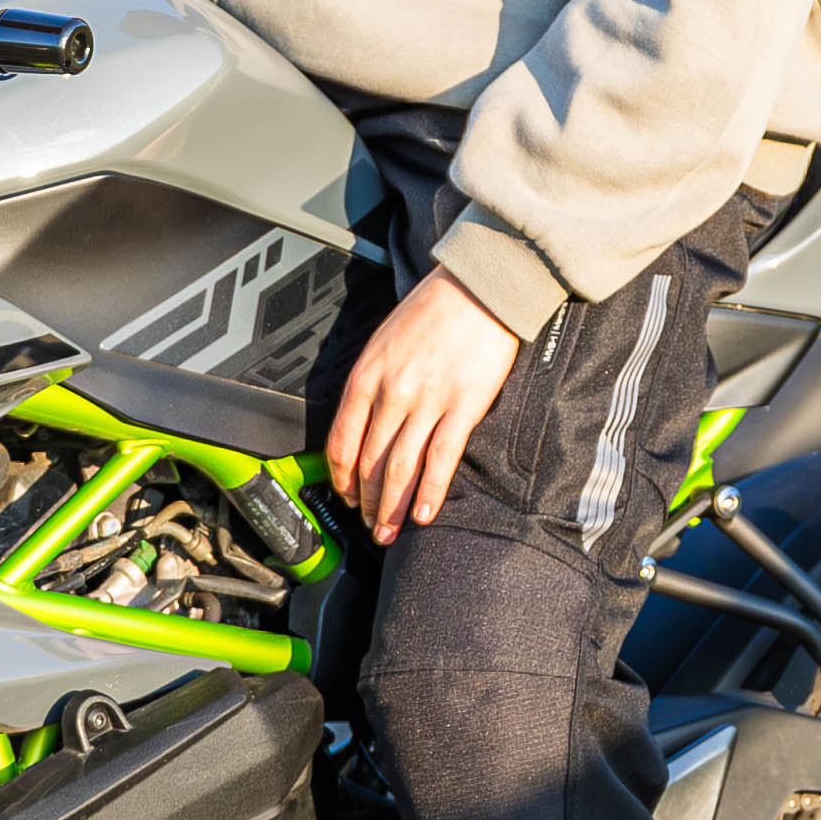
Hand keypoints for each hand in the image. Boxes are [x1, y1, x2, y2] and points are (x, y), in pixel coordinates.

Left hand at [325, 269, 522, 544]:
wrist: (479, 286)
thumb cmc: (433, 310)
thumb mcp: (383, 342)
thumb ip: (371, 383)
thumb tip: (362, 425)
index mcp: (366, 376)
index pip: (342, 441)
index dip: (341, 479)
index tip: (346, 498)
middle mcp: (391, 392)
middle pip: (370, 462)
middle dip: (367, 502)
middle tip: (369, 526)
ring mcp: (427, 401)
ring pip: (400, 468)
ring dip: (392, 507)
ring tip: (390, 532)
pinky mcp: (464, 406)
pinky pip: (441, 459)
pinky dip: (430, 492)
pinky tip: (423, 515)